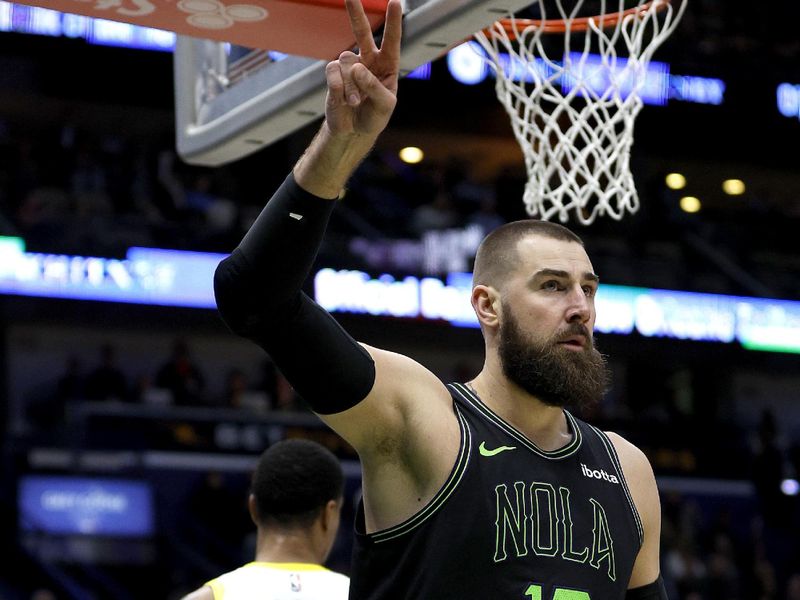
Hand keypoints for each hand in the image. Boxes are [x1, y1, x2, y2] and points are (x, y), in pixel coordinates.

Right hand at [324, 0, 402, 137]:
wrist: (353, 131)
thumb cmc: (375, 117)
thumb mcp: (384, 106)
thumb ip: (375, 87)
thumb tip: (357, 67)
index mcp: (388, 65)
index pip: (392, 41)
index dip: (393, 22)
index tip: (395, 1)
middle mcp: (368, 61)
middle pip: (361, 32)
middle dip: (356, 13)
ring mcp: (350, 66)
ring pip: (347, 63)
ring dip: (351, 86)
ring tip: (355, 103)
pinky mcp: (334, 75)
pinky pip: (333, 72)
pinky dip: (339, 88)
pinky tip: (343, 100)